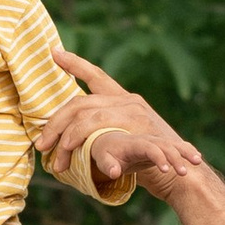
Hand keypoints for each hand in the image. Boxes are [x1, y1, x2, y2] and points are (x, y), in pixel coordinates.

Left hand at [36, 49, 205, 186]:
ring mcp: (133, 114)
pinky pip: (96, 131)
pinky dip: (78, 142)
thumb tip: (76, 137)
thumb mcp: (128, 138)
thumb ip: (107, 131)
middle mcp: (129, 101)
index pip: (96, 76)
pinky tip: (67, 153)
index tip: (55, 52)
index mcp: (125, 100)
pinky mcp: (135, 129)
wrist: (183, 172)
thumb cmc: (153, 160)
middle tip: (41, 145)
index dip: (75, 64)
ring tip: (55, 161)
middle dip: (55, 124)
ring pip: (84, 117)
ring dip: (64, 140)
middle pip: (80, 103)